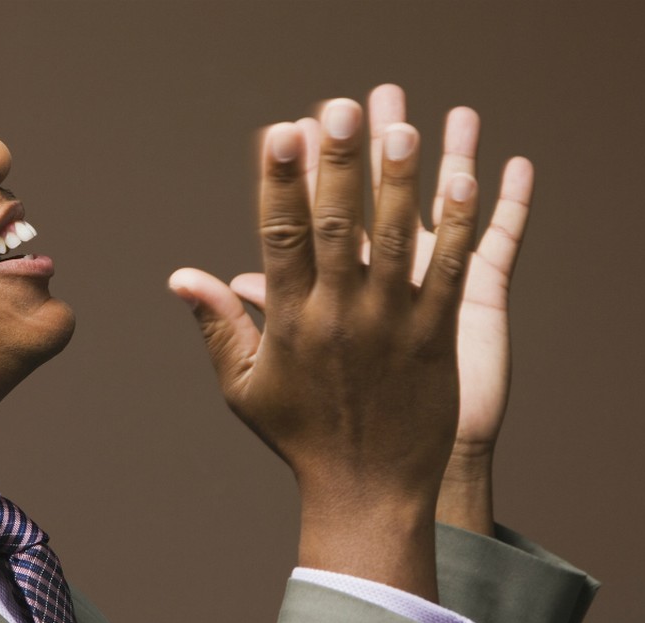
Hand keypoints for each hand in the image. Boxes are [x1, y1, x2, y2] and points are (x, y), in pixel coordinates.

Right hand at [170, 96, 482, 598]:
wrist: (369, 492)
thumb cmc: (302, 438)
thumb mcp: (245, 386)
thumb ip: (218, 324)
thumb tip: (180, 276)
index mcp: (290, 324)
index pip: (280, 239)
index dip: (281, 183)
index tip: (280, 133)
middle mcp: (339, 317)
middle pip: (339, 227)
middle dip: (340, 164)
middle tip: (341, 107)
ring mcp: (391, 326)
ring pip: (396, 242)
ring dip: (400, 182)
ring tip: (402, 128)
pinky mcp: (435, 337)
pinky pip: (448, 273)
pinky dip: (457, 228)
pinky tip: (465, 183)